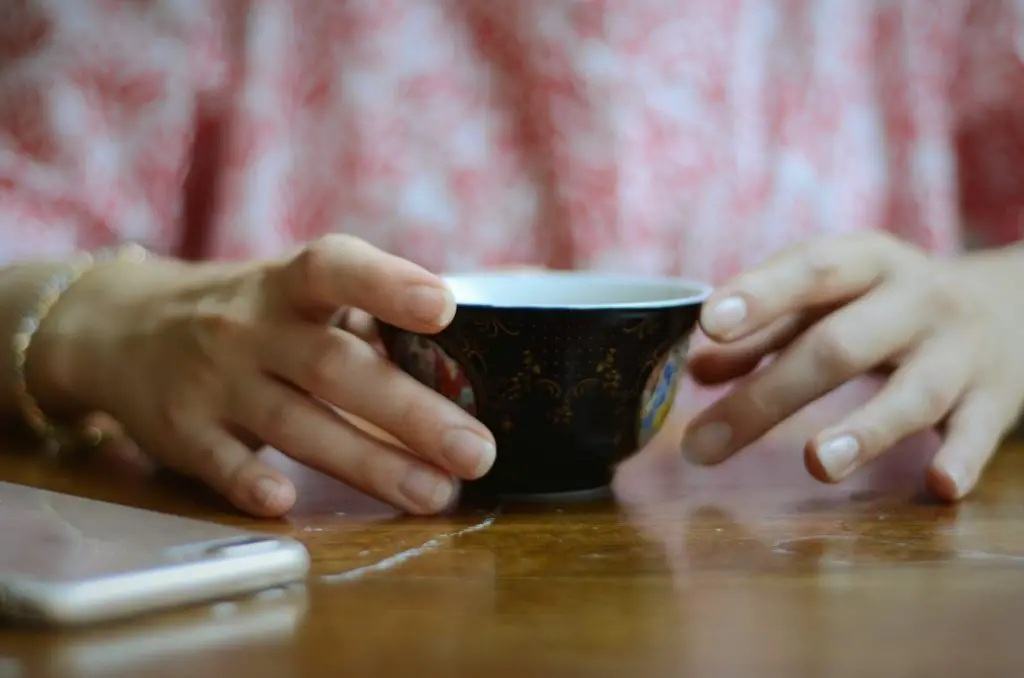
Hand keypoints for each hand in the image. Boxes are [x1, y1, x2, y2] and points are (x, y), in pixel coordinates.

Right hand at [51, 235, 495, 516]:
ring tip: (437, 494)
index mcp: (290, 284)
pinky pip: (216, 460)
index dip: (388, 284)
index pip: (335, 268)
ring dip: (369, 463)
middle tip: (478, 451)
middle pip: (336, 368)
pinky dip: (248, 481)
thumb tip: (510, 298)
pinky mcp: (180, 429)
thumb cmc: (250, 311)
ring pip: (296, 423)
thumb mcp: (301, 287)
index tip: (444, 308)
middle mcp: (252, 326)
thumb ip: (382, 299)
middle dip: (410, 413)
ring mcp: (213, 379)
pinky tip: (289, 505)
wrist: (122, 326)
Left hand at [681, 232, 1023, 499]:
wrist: (1012, 304)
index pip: (811, 271)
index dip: (761, 294)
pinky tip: (939, 486)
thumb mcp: (831, 301)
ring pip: (913, 391)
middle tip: (702, 445)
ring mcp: (959, 351)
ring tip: (818, 463)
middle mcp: (916, 300)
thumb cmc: (888, 303)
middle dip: (769, 397)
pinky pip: (978, 431)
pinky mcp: (995, 399)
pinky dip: (961, 458)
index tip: (710, 322)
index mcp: (866, 262)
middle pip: (840, 346)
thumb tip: (694, 372)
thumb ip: (764, 332)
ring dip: (868, 428)